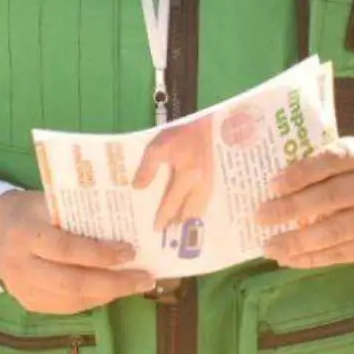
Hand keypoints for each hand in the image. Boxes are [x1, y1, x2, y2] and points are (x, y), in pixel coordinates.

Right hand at [0, 190, 152, 314]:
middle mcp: (21, 265)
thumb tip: (125, 222)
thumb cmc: (30, 211)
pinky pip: (65, 306)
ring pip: (71, 299)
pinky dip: (93, 299)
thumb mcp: (48, 202)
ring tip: (136, 285)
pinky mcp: (28, 302)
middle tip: (145, 279)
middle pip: (71, 281)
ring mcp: (22, 288)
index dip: (99, 253)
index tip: (130, 251)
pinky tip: (113, 290)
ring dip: (108, 294)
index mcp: (26, 234)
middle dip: (113, 282)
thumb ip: (79, 212)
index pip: (66, 248)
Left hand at [133, 118, 217, 232]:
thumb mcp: (158, 147)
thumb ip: (148, 168)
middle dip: (180, 223)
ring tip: (181, 225)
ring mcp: (211, 180)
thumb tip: (138, 188)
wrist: (206, 120)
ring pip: (202, 207)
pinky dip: (200, 208)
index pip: (173, 203)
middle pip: (191, 211)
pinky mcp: (215, 176)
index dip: (164, 217)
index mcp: (188, 176)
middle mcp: (201, 183)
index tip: (156, 229)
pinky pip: (208, 199)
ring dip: (191, 217)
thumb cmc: (181, 132)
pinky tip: (195, 210)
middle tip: (170, 232)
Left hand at [256, 137, 353, 269]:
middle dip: (291, 209)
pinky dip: (312, 258)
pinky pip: (342, 253)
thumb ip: (327, 162)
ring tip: (269, 246)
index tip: (272, 184)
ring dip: (297, 241)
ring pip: (335, 231)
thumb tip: (277, 184)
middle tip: (260, 217)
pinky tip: (289, 259)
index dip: (302, 172)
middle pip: (331, 198)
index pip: (334, 159)